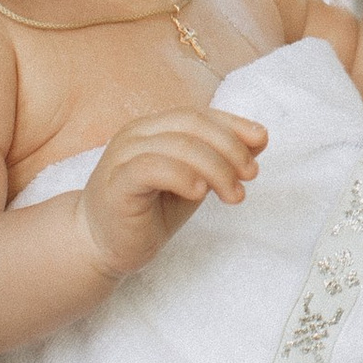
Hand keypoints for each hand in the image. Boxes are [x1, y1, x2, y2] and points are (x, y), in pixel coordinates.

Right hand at [76, 111, 265, 278]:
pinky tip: (200, 193)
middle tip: (250, 176)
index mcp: (154, 127)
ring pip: (178, 145)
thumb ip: (220, 159)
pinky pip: (153, 167)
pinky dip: (183, 176)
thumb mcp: (194, 182)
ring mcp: (123, 155)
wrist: (101, 247)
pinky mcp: (116, 182)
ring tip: (234, 195)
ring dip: (216, 168)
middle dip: (230, 147)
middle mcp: (137, 134)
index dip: (234, 124)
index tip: (261, 142)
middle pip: (192, 124)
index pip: (200, 115)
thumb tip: (260, 138)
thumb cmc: (148, 213)